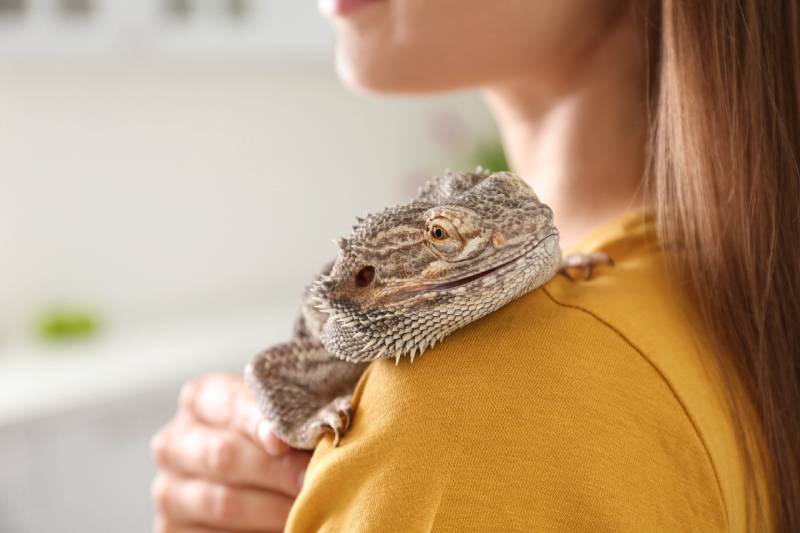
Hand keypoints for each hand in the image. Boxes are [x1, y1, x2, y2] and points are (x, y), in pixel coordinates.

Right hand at [150, 373, 309, 532]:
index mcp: (201, 399)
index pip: (228, 406)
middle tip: (311, 481)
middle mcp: (174, 442)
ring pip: (222, 502)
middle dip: (275, 471)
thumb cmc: (276, 437)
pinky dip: (256, 532)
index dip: (257, 423)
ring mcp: (169, 490)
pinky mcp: (172, 530)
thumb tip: (318, 426)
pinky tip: (285, 526)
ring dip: (271, 509)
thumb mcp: (278, 416)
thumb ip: (290, 416)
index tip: (283, 442)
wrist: (256, 477)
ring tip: (306, 508)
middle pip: (223, 456)